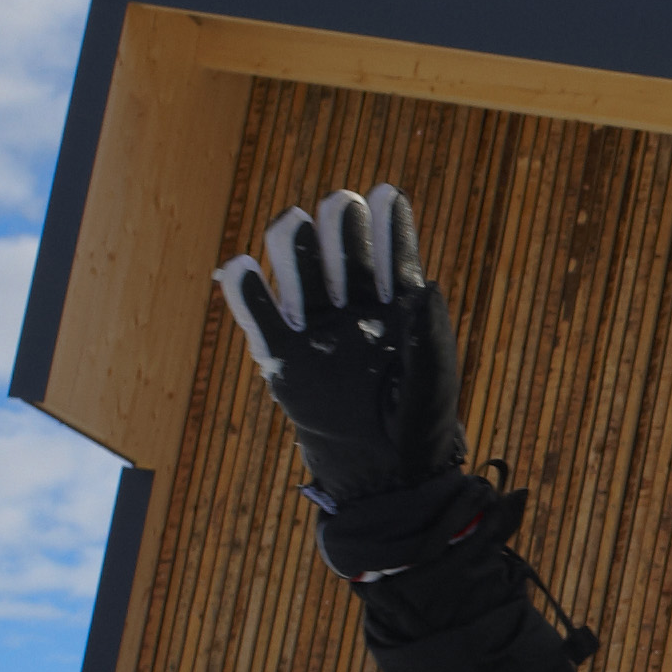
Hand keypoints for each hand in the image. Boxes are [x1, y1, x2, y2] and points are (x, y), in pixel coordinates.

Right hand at [215, 184, 466, 501]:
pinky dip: (247, 295)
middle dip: (340, 228)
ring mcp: (317, 334)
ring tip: (294, 223)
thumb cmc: (420, 426)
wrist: (386, 478)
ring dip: (295, 248)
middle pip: (341, 255)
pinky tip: (239, 267)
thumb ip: (429, 329)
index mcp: (397, 310)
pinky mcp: (284, 363)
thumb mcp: (432, 378)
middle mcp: (354, 313)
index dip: (388, 223)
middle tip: (340, 207)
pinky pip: (260, 322)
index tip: (384, 193)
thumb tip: (427, 281)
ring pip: (300, 277)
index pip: (392, 255)